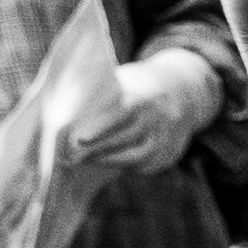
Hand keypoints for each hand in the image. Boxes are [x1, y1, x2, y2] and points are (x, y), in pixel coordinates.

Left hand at [65, 48, 220, 176]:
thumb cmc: (137, 86)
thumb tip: (65, 101)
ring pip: (134, 157)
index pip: (121, 115)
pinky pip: (140, 166)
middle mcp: (156, 122)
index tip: (79, 137)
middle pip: (124, 139)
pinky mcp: (165, 157)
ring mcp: (163, 141)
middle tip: (67, 154)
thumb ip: (103, 93)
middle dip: (96, 148)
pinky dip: (119, 165)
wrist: (183, 97)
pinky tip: (100, 162)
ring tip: (80, 159)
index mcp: (144, 99)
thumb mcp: (125, 81)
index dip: (101, 127)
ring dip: (106, 160)